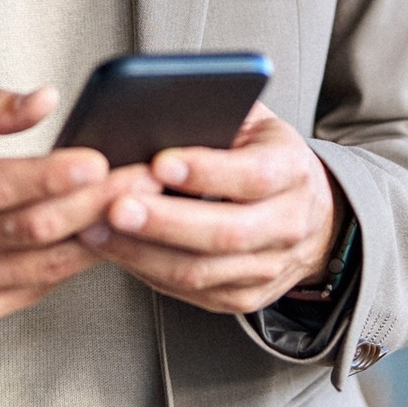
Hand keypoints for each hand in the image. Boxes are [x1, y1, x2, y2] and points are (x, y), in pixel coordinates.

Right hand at [0, 87, 160, 334]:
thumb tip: (45, 99)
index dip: (50, 176)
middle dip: (95, 203)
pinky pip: (31, 290)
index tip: (95, 161)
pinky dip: (69, 266)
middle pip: (29, 226)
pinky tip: (96, 241)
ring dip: (95, 237)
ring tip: (135, 210)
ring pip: (39, 264)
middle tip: (142, 181)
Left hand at [80, 102, 341, 315]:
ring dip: (143, 253)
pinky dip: (147, 271)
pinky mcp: (244, 296)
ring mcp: (268, 267)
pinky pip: (190, 292)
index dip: (206, 172)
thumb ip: (215, 114)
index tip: (158, 162)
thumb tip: (156, 109)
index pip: (253, 176)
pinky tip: (117, 250)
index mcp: (292, 170)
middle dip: (164, 222)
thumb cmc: (264, 155)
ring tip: (97, 230)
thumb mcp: (253, 121)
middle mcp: (288, 224)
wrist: (310, 214)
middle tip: (114, 206)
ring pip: (202, 271)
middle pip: (225, 234)